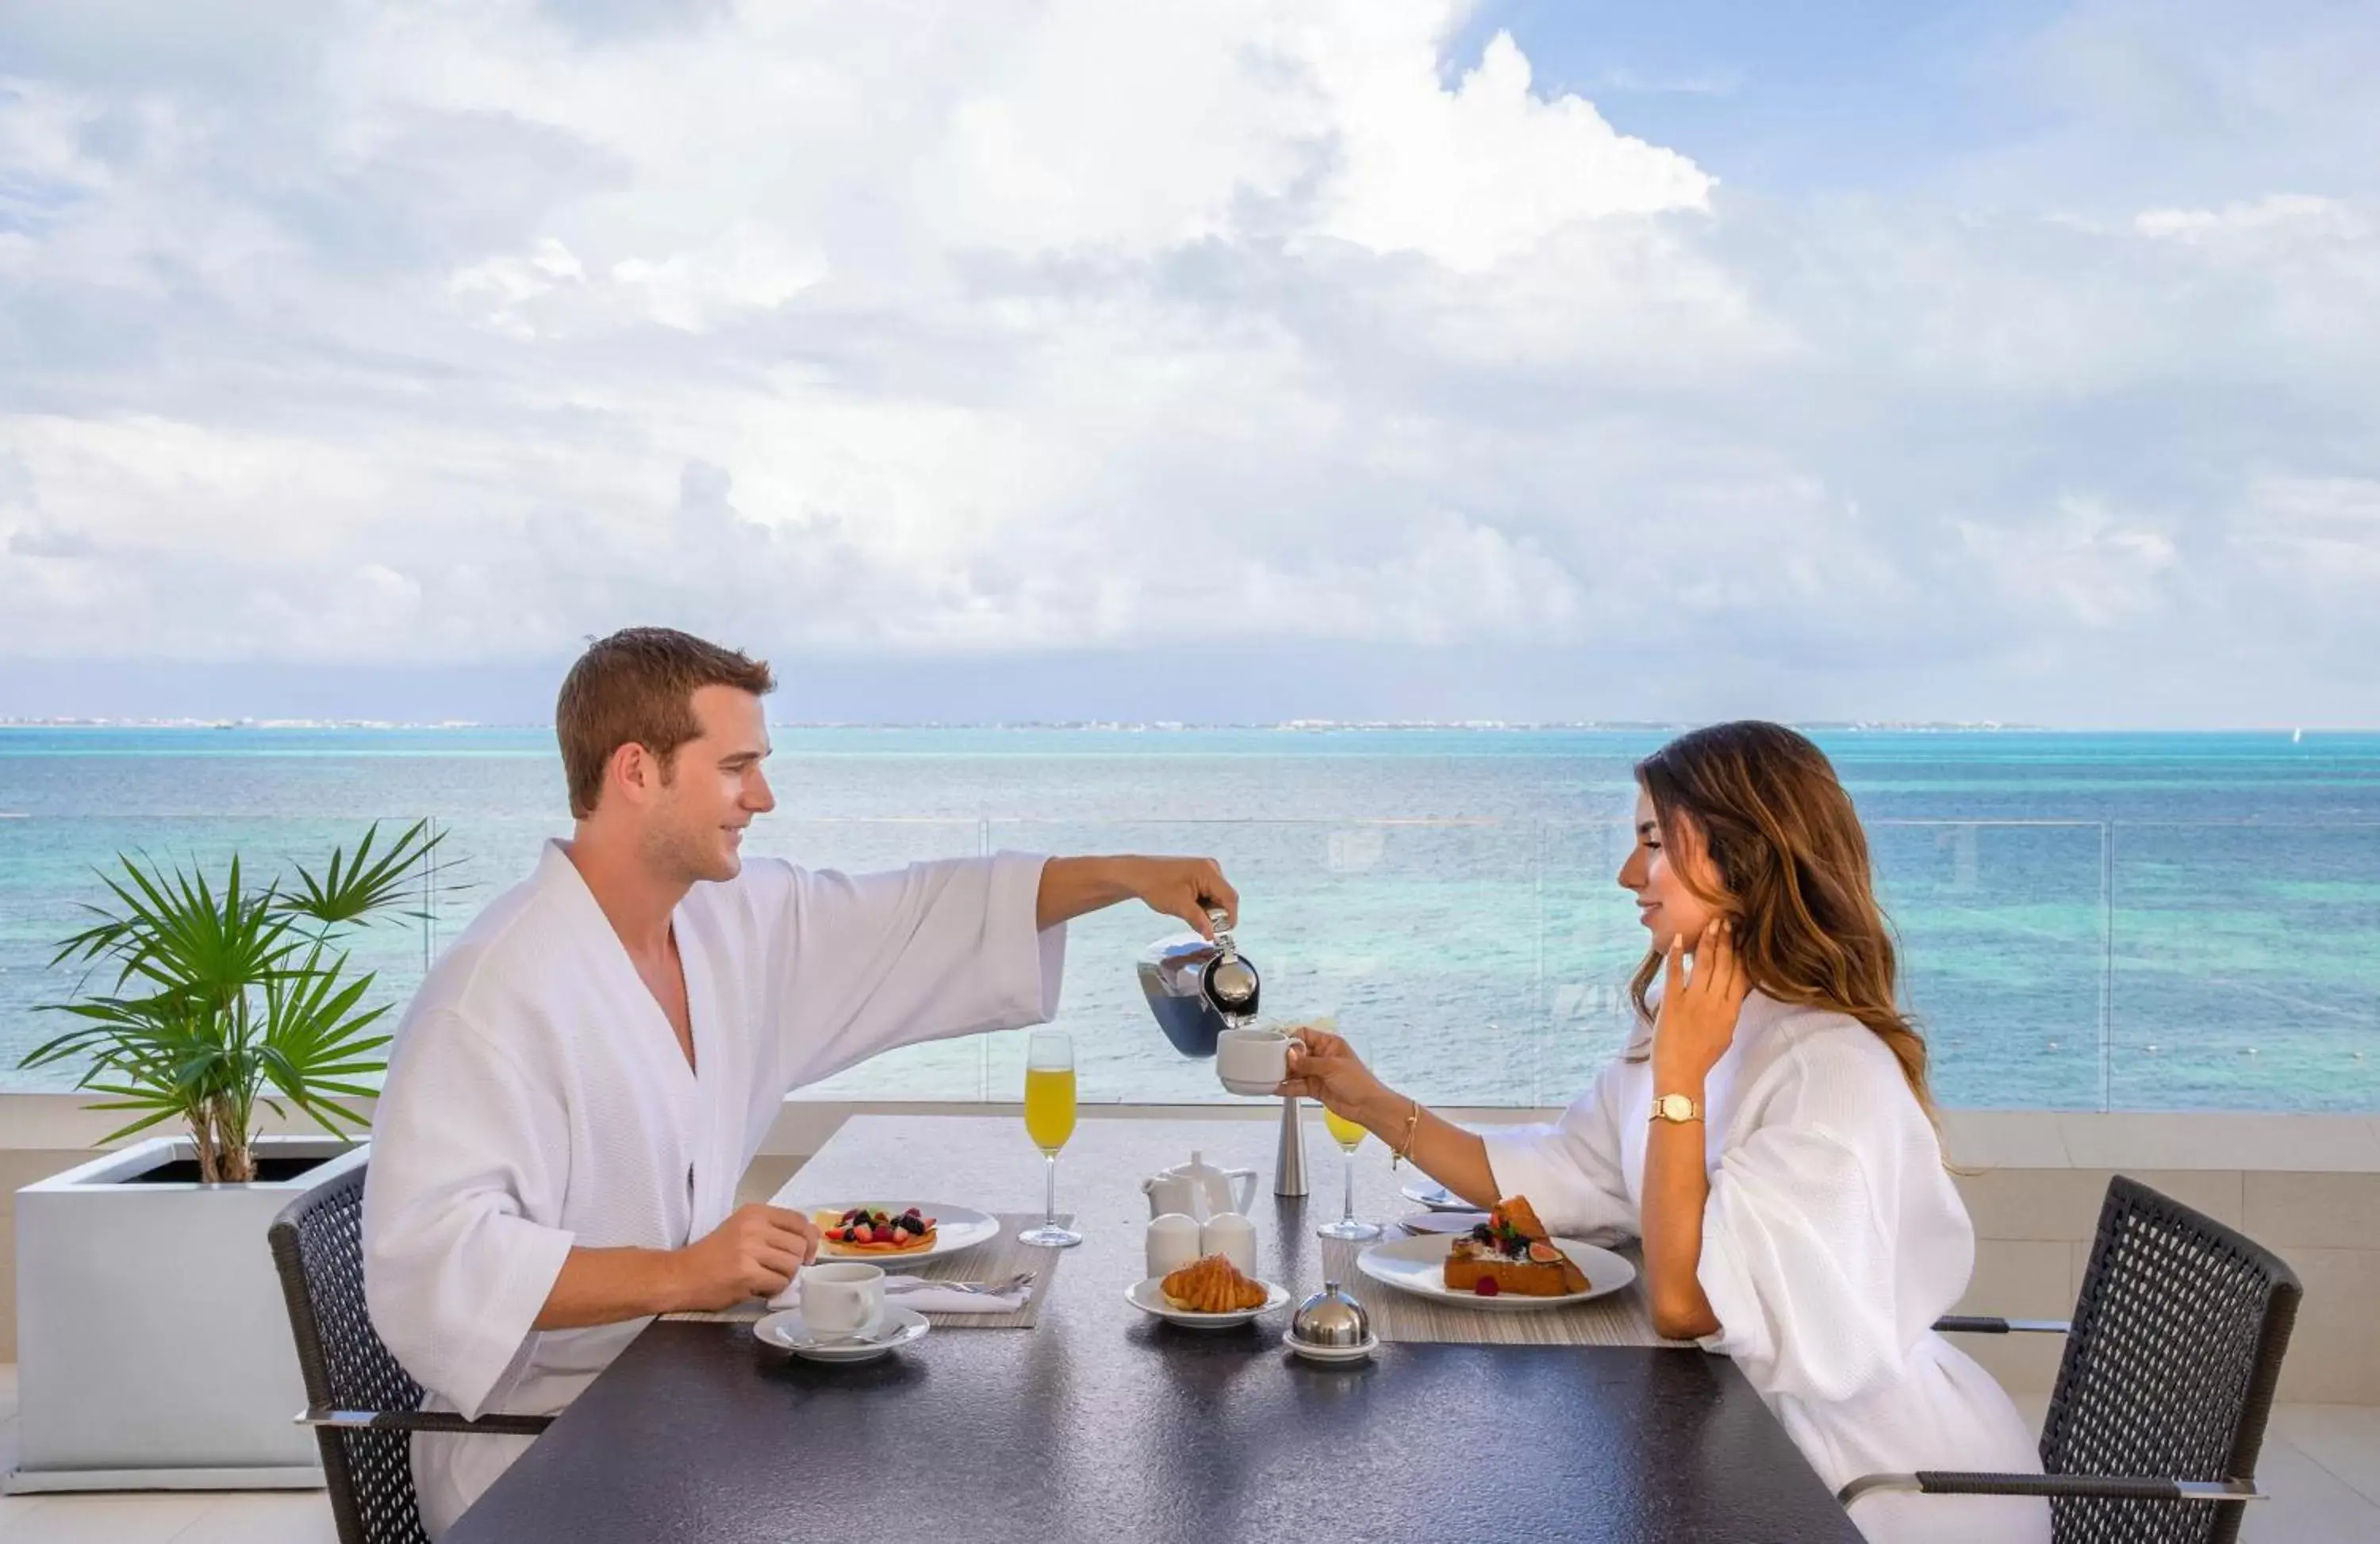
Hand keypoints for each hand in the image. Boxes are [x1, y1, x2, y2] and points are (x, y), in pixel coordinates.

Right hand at [671, 1204, 820, 1310]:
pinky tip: (758, 1288)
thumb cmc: (712, 1255)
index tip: (805, 1254)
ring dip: (783, 1278)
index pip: (799, 1221)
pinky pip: (778, 1283)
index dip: (809, 1239)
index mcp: (755, 1213)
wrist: (681, 1276)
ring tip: (765, 1280)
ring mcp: (750, 1250)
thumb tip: (812, 1238)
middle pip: (799, 1245)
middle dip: (794, 1263)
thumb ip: (773, 1231)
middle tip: (777, 1271)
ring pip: (791, 1265)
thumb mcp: (742, 1231)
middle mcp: (754, 1227)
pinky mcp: (746, 1273)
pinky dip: (773, 1290)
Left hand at [1126, 856, 1238, 937]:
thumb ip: (1199, 921)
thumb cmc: (1157, 887)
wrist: (1138, 875)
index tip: (1222, 934)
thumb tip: (1212, 936)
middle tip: (1203, 928)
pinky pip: (1208, 893)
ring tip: (1191, 917)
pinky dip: (1202, 904)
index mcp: (1209, 872)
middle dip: (1216, 915)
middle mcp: (1211, 868)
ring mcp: (1205, 870)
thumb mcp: (1180, 906)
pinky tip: (1190, 909)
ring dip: (1208, 911)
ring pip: (1216, 897)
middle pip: (1224, 897)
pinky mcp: (1198, 874)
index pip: (1230, 898)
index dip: (1229, 918)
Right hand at [1278, 1023, 1394, 1129]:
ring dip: (1283, 1074)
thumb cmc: (1356, 1081)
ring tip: (1268, 1076)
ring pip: (1295, 1070)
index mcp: (1328, 1044)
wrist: (1367, 1106)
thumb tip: (1289, 1055)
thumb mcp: (1331, 1067)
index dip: (1291, 1040)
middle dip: (1284, 1058)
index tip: (1278, 1046)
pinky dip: (1287, 1087)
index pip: (1304, 1035)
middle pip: (1297, 1053)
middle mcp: (1321, 1056)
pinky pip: (1297, 1086)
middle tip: (1269, 1063)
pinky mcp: (1314, 1088)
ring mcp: (1317, 1073)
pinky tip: (1275, 1088)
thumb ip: (1308, 1062)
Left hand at [1652, 918, 1750, 1087]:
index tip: (1742, 934)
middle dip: (1726, 940)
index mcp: (1731, 1010)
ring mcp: (1693, 1001)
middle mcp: (1715, 1002)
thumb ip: (1730, 1009)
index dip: (1741, 952)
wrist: (1681, 1074)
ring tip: (1712, 923)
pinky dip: (1675, 956)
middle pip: (1725, 964)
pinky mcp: (1672, 1002)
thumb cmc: (1703, 1056)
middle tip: (1727, 920)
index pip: (1740, 975)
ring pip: (1704, 964)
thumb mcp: (1726, 1032)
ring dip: (1708, 941)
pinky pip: (1675, 974)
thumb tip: (1734, 989)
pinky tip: (1677, 939)